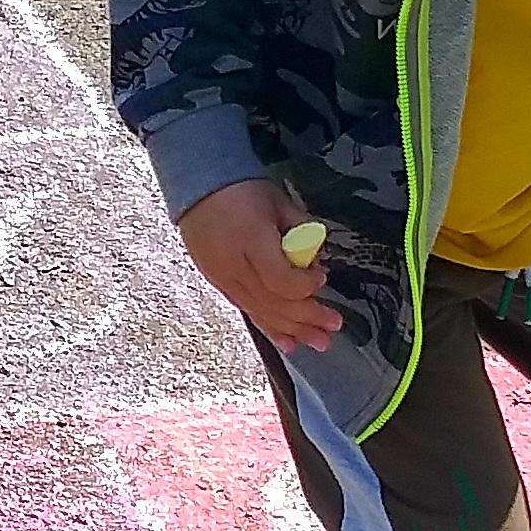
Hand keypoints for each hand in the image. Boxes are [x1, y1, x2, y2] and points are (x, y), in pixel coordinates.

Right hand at [177, 179, 341, 354]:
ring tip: (319, 342)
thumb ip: (301, 232)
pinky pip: (248, 311)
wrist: (197, 186)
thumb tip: (315, 260)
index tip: (322, 276)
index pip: (281, 281)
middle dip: (308, 317)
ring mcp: (224, 279)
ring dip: (294, 330)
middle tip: (334, 325)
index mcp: (251, 241)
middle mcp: (235, 266)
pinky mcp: (219, 284)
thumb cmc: (242, 189)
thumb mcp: (279, 202)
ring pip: (262, 313)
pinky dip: (269, 328)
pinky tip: (288, 343)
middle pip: (275, 303)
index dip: (306, 285)